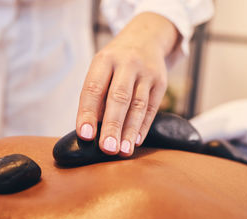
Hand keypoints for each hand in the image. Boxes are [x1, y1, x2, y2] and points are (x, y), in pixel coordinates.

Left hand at [76, 13, 178, 156]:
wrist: (146, 39)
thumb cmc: (115, 64)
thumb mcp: (101, 70)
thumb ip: (96, 98)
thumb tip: (90, 132)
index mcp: (105, 60)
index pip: (94, 89)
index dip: (87, 113)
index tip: (85, 135)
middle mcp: (127, 63)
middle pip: (119, 97)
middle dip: (112, 125)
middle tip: (107, 148)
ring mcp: (147, 72)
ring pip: (138, 105)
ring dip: (129, 130)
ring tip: (122, 150)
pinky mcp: (161, 82)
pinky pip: (152, 108)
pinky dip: (143, 126)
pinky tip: (135, 141)